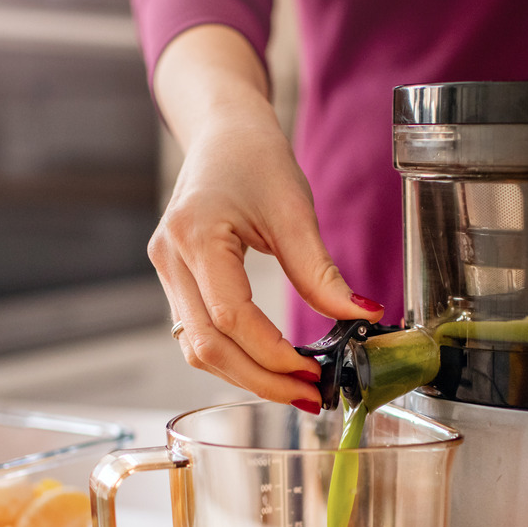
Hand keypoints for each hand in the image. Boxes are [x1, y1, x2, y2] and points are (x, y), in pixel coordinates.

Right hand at [150, 116, 381, 406]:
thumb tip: (362, 317)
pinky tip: (270, 364)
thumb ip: (322, 272)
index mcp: (196, 235)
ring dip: (244, 375)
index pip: (230, 316)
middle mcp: (170, 258)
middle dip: (259, 379)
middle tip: (308, 395)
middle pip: (206, 346)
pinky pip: (198, 333)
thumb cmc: (255, 158)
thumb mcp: (294, 211)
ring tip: (294, 386)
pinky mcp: (175, 281)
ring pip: (196, 348)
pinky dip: (233, 357)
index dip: (272, 354)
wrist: (222, 131)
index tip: (314, 372)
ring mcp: (166, 272)